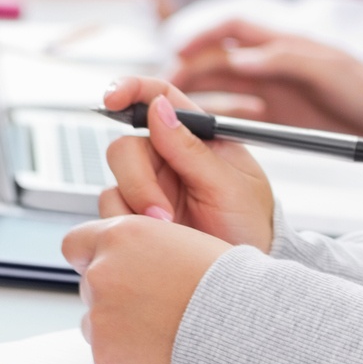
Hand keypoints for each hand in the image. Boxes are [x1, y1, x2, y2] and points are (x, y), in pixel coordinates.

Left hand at [63, 214, 230, 363]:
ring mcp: (100, 317)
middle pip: (90, 284)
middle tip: (154, 302)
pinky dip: (128, 354)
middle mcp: (102, 272)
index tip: (110, 266)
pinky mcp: (106, 355)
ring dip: (119, 324)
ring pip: (96, 321)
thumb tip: (124, 256)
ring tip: (164, 326)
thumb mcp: (182, 239)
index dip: (92, 255)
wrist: (244, 324)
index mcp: (122, 236)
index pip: (76, 242)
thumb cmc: (226, 280)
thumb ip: (142, 245)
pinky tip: (161, 347)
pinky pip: (108, 353)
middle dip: (114, 293)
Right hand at [98, 76, 273, 249]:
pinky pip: (111, 213)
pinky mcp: (136, 218)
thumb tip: (160, 108)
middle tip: (162, 212)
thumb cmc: (251, 224)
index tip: (114, 98)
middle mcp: (168, 158)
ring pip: (114, 183)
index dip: (132, 89)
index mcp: (198, 137)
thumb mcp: (231, 185)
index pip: (160, 98)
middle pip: (125, 147)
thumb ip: (192, 149)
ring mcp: (150, 188)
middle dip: (137, 180)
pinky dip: (127, 226)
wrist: (240, 274)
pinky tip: (158, 238)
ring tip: (170, 229)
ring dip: (136, 208)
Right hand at [173, 21, 362, 143]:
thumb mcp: (328, 71)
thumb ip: (284, 61)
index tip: (177, 51)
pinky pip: (242, 116)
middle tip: (163, 90)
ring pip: (227, 89)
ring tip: (175, 112)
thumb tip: (238, 60)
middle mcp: (275, 66)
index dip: (202, 35)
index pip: (233, 30)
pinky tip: (208, 133)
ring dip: (200, 96)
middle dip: (190, 70)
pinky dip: (222, 120)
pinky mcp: (282, 118)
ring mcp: (277, 92)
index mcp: (283, 44)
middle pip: (220, 61)